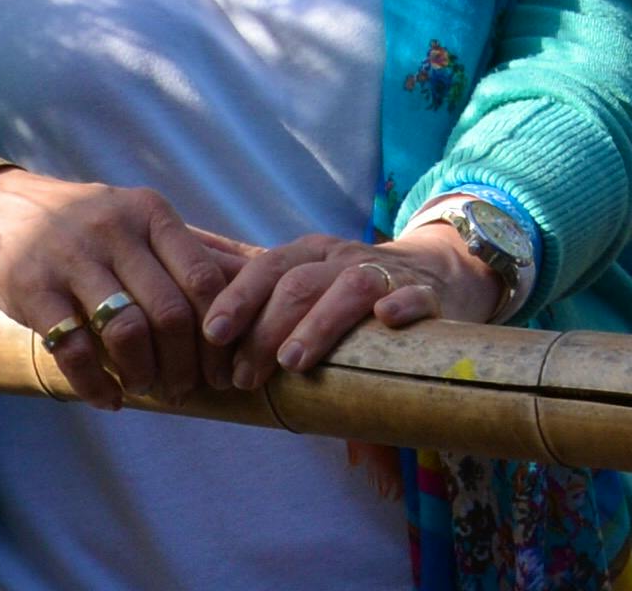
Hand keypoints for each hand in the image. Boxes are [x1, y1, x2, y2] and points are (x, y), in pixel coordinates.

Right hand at [0, 170, 244, 410]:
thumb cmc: (85, 223)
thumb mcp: (140, 218)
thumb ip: (195, 247)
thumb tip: (264, 270)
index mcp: (149, 213)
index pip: (202, 278)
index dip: (219, 333)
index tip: (222, 366)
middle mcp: (113, 230)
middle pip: (169, 312)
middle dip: (184, 364)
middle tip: (184, 390)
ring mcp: (70, 259)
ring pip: (126, 331)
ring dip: (144, 375)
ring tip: (147, 390)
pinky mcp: (32, 290)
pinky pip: (74, 350)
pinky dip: (97, 385)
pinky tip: (109, 398)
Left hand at [198, 227, 498, 390]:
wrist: (436, 270)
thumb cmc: (351, 293)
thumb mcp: (307, 285)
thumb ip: (262, 302)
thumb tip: (196, 331)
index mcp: (308, 255)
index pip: (265, 267)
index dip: (237, 298)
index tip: (211, 334)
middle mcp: (341, 258)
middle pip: (299, 282)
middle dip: (265, 328)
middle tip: (245, 377)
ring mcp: (384, 274)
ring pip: (349, 287)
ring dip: (318, 323)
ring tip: (292, 362)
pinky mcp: (426, 295)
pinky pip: (415, 295)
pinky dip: (400, 304)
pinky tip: (386, 319)